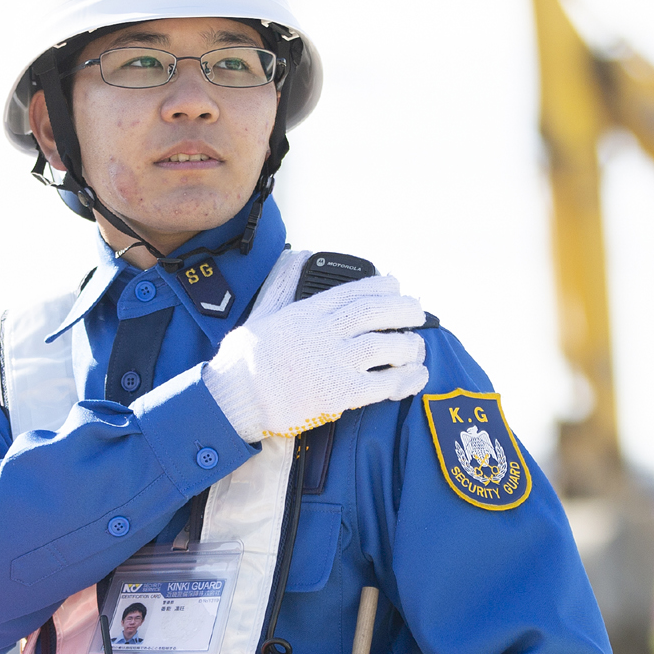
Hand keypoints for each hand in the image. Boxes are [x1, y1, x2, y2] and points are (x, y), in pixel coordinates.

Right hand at [202, 276, 427, 442]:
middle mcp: (326, 333)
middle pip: (379, 312)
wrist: (234, 398)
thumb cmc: (244, 360)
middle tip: (420, 313)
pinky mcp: (340, 394)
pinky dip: (407, 380)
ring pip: (388, 346)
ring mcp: (335, 363)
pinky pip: (386, 384)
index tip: (397, 286)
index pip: (355, 290)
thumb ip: (284, 284)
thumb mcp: (263, 311)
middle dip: (406, 310)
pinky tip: (417, 377)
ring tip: (416, 347)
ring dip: (410, 346)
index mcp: (308, 312)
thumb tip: (296, 256)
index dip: (383, 286)